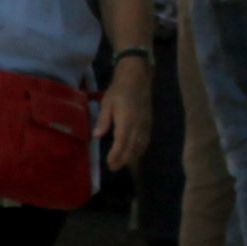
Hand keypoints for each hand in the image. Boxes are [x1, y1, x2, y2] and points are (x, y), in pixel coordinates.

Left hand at [96, 53, 154, 170]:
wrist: (137, 77)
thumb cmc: (119, 89)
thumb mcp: (107, 102)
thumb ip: (103, 120)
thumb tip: (97, 136)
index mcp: (126, 120)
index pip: (121, 143)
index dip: (116, 155)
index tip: (109, 163)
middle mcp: (138, 124)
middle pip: (132, 148)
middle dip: (123, 160)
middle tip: (113, 168)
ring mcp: (145, 124)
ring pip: (140, 146)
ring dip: (132, 157)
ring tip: (122, 163)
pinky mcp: (149, 122)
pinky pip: (146, 140)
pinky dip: (140, 149)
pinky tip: (135, 153)